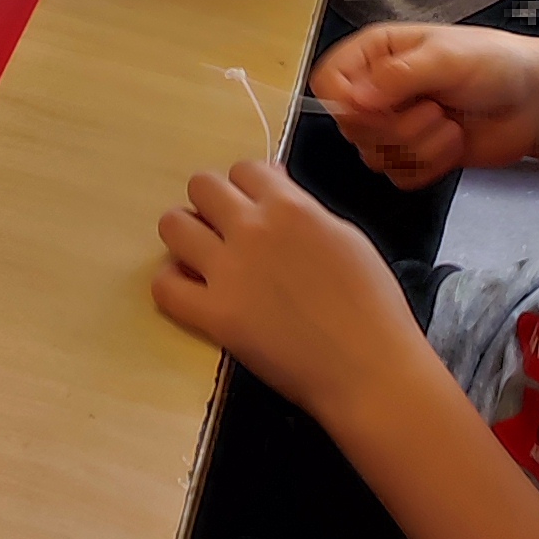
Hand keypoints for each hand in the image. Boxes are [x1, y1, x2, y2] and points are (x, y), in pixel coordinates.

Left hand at [152, 159, 428, 424]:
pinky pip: (164, 286)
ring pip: (173, 225)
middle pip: (201, 186)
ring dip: (186, 235)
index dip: (248, 188)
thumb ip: (304, 210)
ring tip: (204, 257)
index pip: (244, 169)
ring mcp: (228, 272)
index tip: (256, 208)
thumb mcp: (346, 237)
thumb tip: (274, 189)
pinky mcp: (214, 316)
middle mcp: (251, 229)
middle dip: (213, 204)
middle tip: (228, 232)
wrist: (370, 370)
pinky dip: (173, 284)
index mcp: (289, 207)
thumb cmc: (373, 306)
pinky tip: (193, 292)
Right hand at [309, 23, 538, 187]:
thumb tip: (354, 99)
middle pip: (351, 127)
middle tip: (433, 108)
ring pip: (374, 156)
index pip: (328, 82)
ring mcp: (395, 125)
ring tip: (448, 123)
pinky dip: (430, 166)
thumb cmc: (494, 64)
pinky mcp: (414, 156)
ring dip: (419, 147)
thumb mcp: (446, 58)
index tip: (377, 107)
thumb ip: (397, 77)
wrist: (533, 102)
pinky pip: (399, 176)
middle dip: (398, 126)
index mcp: (375, 54)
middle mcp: (378, 90)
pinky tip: (452, 144)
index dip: (345, 102)